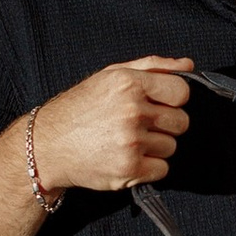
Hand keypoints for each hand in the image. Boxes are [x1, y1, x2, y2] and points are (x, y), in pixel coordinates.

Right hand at [29, 55, 193, 196]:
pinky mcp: (129, 169)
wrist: (47, 146)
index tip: (160, 104)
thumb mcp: (110, 76)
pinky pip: (162, 169)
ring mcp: (131, 142)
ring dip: (155, 147)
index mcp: (129, 83)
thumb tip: (187, 66)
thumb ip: (151, 66)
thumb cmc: (79, 109)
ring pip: (171, 146)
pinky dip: (149, 167)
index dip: (174, 99)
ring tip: (129, 142)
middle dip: (166, 125)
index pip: (181, 92)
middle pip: (180, 122)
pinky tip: (129, 158)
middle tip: (141, 125)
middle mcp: (132, 111)